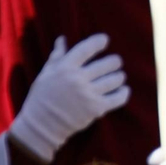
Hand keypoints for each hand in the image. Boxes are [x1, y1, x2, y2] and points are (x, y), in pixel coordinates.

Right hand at [10, 34, 130, 162]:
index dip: (99, 41)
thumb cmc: (41, 97)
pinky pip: (119, 97)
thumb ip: (57, 56)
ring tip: (117, 77)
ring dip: (119, 77)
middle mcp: (78, 79)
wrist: (41, 125)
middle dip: (114, 61)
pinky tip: (122, 90)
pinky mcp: (97, 109)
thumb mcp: (45, 74)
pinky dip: (124, 92)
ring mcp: (88, 94)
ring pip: (116, 79)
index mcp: (65, 68)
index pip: (87, 48)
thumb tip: (63, 39)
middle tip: (114, 63)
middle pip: (109, 63)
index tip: (105, 40)